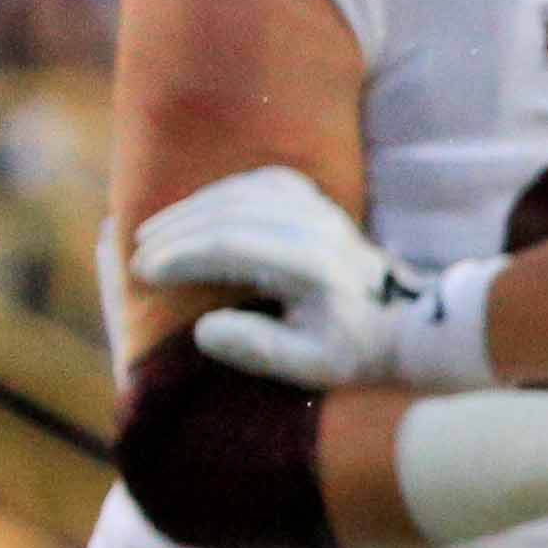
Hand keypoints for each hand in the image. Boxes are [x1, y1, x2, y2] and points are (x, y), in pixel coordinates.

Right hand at [139, 167, 483, 390]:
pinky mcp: (321, 203)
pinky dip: (224, 192)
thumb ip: (260, 350)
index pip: (232, 244)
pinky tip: (198, 211)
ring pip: (245, 191)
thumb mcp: (314, 366)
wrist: (410, 322)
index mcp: (312, 266)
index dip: (182, 255)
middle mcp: (318, 229)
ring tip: (155, 232)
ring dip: (194, 207)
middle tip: (137, 253)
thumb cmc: (357, 350)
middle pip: (232, 211)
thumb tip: (204, 329)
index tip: (145, 272)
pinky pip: (264, 182)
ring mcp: (322, 211)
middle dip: (177, 228)